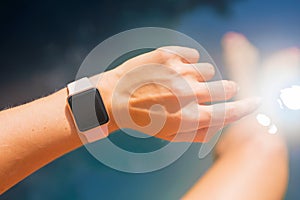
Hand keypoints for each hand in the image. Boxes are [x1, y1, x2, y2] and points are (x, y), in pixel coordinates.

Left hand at [95, 46, 260, 141]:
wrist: (114, 98)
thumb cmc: (144, 120)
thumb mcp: (171, 135)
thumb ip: (199, 132)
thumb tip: (220, 124)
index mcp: (192, 116)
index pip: (231, 110)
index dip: (247, 106)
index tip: (256, 101)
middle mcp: (190, 92)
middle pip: (227, 86)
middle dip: (224, 90)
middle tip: (203, 92)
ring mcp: (180, 70)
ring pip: (207, 70)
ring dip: (198, 77)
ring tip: (177, 83)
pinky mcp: (168, 55)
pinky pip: (192, 55)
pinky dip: (186, 62)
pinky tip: (171, 70)